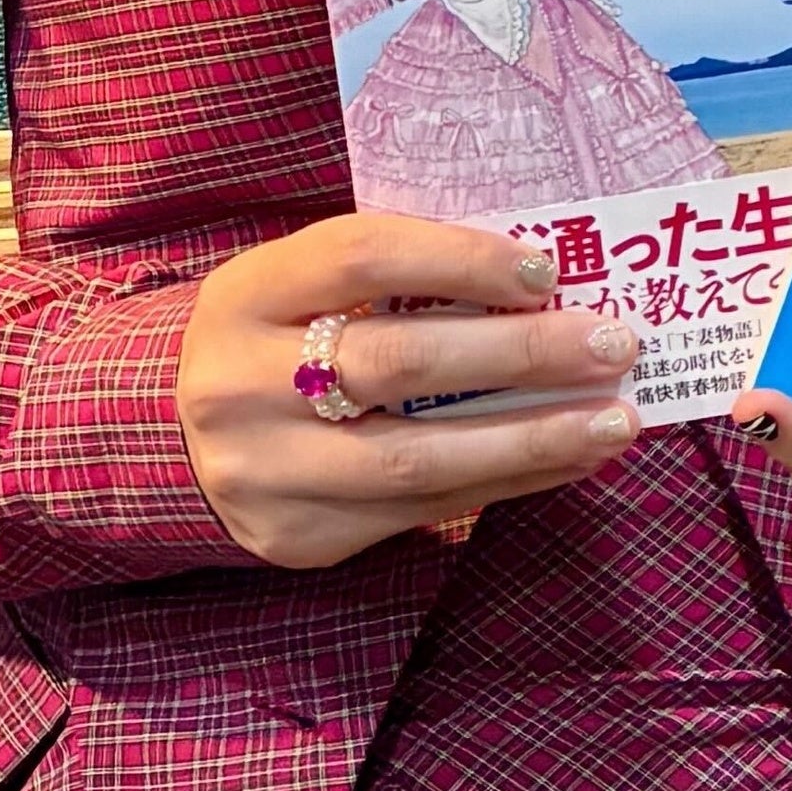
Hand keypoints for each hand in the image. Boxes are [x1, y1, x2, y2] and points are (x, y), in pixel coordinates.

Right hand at [177, 212, 640, 570]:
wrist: (175, 440)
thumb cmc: (283, 340)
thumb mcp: (308, 287)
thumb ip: (400, 277)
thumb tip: (548, 285)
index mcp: (247, 294)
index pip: (361, 257)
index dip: (461, 259)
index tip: (547, 270)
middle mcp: (240, 382)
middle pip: (398, 361)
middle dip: (521, 354)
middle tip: (615, 343)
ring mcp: (263, 468)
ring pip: (417, 456)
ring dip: (534, 438)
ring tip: (616, 421)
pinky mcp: (297, 533)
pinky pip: (422, 510)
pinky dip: (509, 481)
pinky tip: (571, 460)